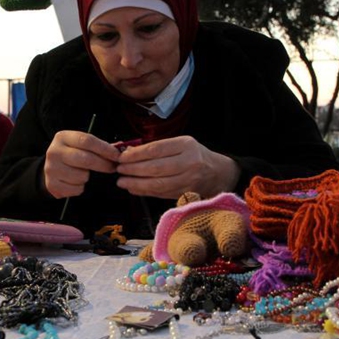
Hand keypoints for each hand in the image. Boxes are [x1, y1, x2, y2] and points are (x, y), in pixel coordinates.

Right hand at [43, 131, 119, 198]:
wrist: (52, 169)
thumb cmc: (71, 155)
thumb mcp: (80, 146)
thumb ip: (99, 146)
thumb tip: (121, 149)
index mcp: (63, 137)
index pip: (87, 141)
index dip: (105, 149)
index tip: (117, 155)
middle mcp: (54, 152)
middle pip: (86, 159)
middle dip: (103, 165)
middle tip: (112, 168)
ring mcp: (51, 169)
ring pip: (82, 176)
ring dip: (88, 177)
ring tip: (84, 173)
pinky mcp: (52, 185)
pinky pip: (76, 189)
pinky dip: (81, 187)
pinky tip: (75, 182)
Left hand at [115, 136, 240, 198]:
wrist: (219, 173)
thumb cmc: (195, 155)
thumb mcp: (181, 144)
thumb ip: (158, 148)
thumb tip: (129, 152)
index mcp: (186, 145)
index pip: (156, 149)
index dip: (136, 155)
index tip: (122, 157)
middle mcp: (190, 162)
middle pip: (156, 168)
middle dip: (133, 170)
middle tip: (119, 171)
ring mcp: (190, 180)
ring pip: (158, 184)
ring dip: (137, 184)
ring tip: (122, 182)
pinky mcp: (187, 194)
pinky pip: (162, 193)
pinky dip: (146, 192)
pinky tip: (134, 189)